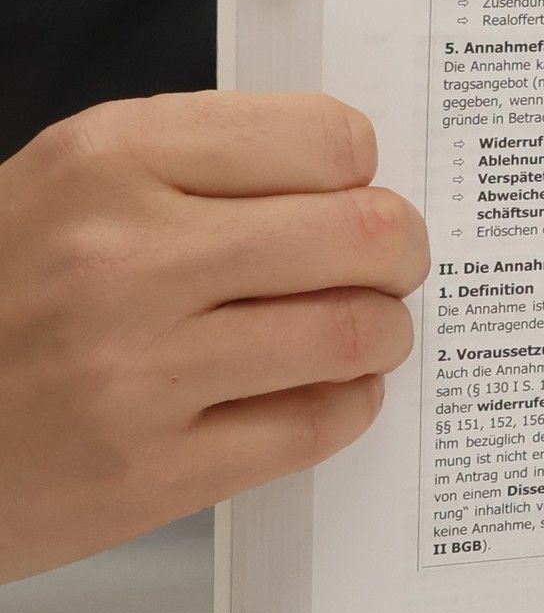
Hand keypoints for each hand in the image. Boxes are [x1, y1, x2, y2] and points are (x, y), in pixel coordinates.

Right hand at [0, 92, 428, 582]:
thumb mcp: (71, 183)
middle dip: (402, 250)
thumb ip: (202, 166)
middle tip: (392, 263)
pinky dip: (348, 403)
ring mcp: (138, 372)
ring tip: (362, 330)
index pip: (326, 139)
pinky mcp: (148, 473)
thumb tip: (351, 177)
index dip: (362, 170)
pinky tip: (326, 390)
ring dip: (384, 332)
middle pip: (362, 234)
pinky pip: (315, 426)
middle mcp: (126, 257)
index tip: (354, 191)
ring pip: (355, 332)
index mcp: (111, 160)